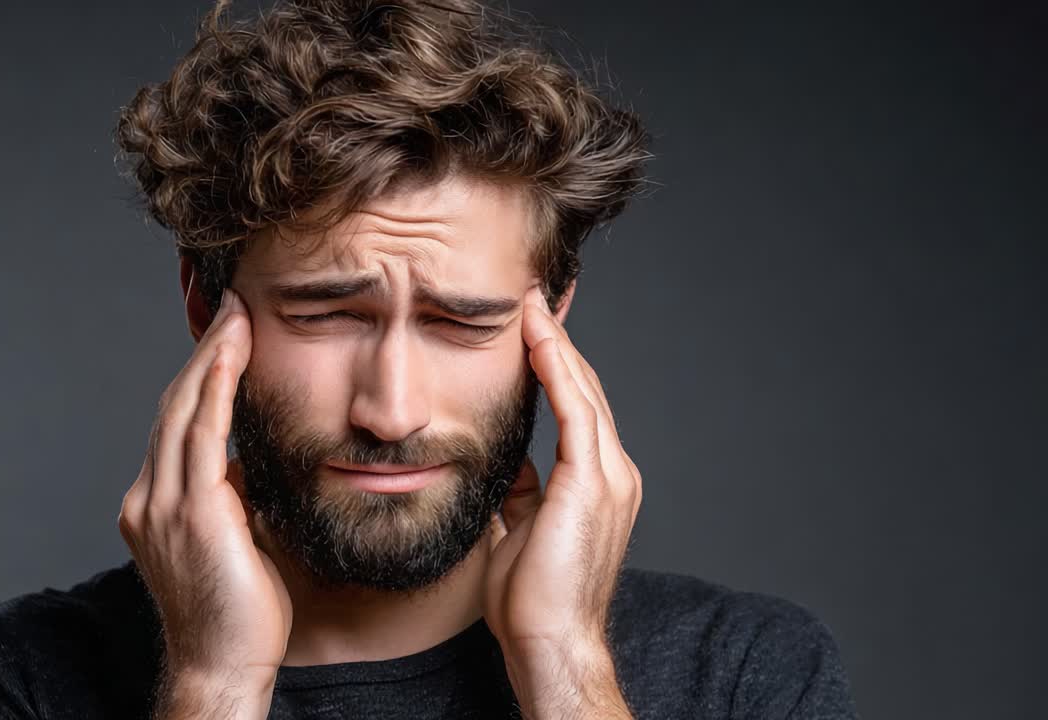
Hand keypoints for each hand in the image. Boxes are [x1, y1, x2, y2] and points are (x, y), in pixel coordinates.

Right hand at [117, 288, 289, 716]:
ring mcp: (161, 505)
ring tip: (237, 315)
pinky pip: (202, 436)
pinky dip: (217, 389)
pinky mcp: (189, 514)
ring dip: (213, 357)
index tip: (228, 336)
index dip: (202, 375)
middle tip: (232, 305)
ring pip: (184, 410)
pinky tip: (233, 355)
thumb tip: (247, 462)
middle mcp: (148, 498)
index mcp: (155, 503)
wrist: (222, 665)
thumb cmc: (238, 612)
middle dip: (206, 351)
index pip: (177, 423)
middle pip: (174, 405)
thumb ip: (233, 496)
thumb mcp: (235, 538)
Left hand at [481, 287, 641, 717]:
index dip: (556, 365)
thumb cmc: (533, 598)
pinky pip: (575, 409)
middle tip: (535, 298)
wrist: (549, 640)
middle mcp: (613, 472)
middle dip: (559, 341)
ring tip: (532, 304)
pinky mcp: (593, 481)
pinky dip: (557, 369)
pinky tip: (537, 337)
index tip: (534, 328)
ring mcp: (609, 475)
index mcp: (597, 483)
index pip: (578, 408)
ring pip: (584, 390)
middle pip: (586, 389)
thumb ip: (522, 494)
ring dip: (556, 344)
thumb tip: (507, 470)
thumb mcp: (521, 530)